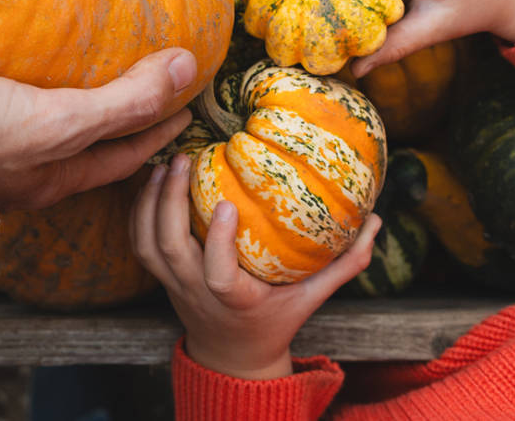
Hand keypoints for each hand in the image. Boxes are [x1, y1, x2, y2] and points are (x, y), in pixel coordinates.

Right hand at [0, 48, 196, 210]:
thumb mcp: (55, 122)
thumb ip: (120, 100)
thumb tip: (187, 67)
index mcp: (55, 174)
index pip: (124, 153)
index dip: (159, 128)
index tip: (187, 105)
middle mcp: (26, 166)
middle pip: (87, 142)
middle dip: (119, 117)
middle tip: (146, 83)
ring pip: (44, 120)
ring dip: (70, 97)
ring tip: (85, 63)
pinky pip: (2, 97)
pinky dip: (22, 81)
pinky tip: (15, 54)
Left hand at [130, 153, 379, 379]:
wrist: (232, 355)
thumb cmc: (275, 320)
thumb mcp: (312, 298)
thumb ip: (344, 262)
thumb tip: (375, 221)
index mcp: (235, 300)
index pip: (218, 275)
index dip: (216, 241)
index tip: (225, 204)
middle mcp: (196, 292)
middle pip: (170, 249)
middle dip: (170, 202)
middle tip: (183, 158)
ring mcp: (173, 284)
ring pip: (148, 244)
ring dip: (151, 201)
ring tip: (165, 163)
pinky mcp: (159, 276)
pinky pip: (139, 243)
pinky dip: (139, 210)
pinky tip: (151, 178)